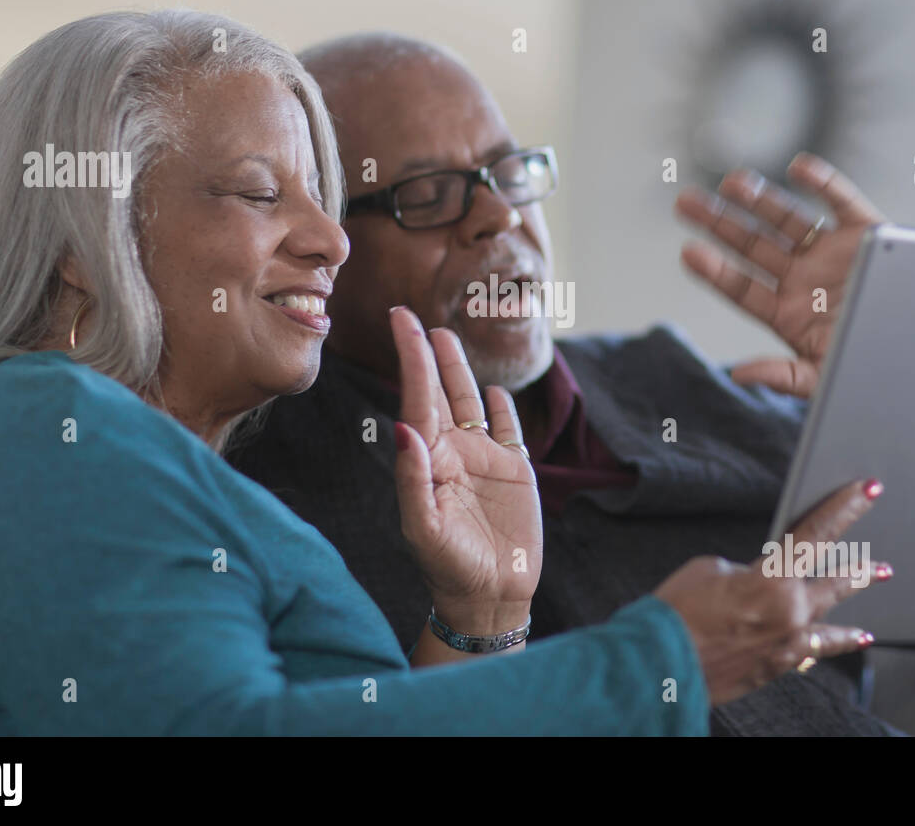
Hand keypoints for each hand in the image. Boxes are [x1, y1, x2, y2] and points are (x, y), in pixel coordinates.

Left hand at [388, 306, 540, 637]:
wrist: (491, 597)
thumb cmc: (449, 567)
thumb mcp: (425, 528)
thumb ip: (413, 478)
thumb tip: (403, 426)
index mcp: (429, 459)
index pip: (418, 397)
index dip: (410, 356)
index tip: (400, 318)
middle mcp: (453, 452)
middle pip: (440, 391)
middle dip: (427, 354)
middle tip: (413, 316)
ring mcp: (484, 460)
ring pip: (470, 403)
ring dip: (459, 371)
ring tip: (447, 336)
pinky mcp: (514, 471)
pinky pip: (506, 429)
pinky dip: (500, 407)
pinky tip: (494, 389)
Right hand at [653, 479, 890, 705]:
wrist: (661, 664)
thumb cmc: (677, 614)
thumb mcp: (709, 570)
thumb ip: (745, 571)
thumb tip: (759, 583)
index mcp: (773, 578)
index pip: (818, 532)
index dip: (845, 507)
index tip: (867, 490)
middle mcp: (790, 611)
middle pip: (836, 581)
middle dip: (862, 566)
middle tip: (885, 560)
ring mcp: (788, 642)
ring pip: (832, 616)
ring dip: (854, 600)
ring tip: (876, 583)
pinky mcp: (778, 665)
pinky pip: (817, 648)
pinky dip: (836, 641)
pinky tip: (854, 639)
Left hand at [675, 152, 885, 397]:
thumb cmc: (872, 368)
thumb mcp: (823, 378)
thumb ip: (781, 377)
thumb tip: (737, 372)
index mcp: (788, 312)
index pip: (742, 287)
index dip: (716, 270)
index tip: (689, 252)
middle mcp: (804, 278)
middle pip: (753, 246)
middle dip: (719, 223)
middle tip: (684, 202)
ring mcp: (831, 253)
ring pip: (787, 219)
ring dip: (758, 199)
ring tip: (730, 183)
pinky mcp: (866, 233)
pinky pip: (840, 201)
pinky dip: (823, 182)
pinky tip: (797, 168)